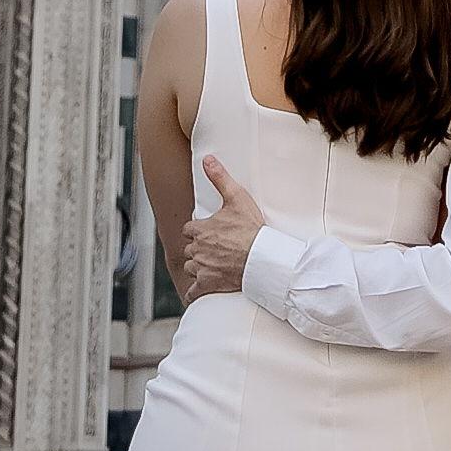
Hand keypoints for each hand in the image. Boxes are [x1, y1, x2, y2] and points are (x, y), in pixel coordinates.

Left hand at [174, 146, 265, 300]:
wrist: (262, 259)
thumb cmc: (251, 228)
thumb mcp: (237, 198)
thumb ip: (220, 178)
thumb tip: (208, 159)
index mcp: (201, 229)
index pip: (189, 229)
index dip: (197, 229)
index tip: (207, 230)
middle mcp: (197, 249)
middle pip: (189, 248)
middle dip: (198, 247)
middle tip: (212, 247)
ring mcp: (201, 268)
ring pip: (190, 267)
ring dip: (197, 265)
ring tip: (210, 264)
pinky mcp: (207, 285)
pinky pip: (192, 292)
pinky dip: (194, 291)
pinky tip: (198, 290)